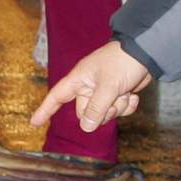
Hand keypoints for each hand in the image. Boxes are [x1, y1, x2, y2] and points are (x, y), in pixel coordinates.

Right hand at [33, 41, 153, 134]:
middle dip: (100, 112)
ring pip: (103, 114)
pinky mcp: (117, 94)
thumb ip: (96, 108)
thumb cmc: (122, 62)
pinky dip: (126, 106)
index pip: (57, 96)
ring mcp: (103, 91)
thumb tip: (86, 128)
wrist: (145, 53)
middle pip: (85, 112)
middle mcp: (89, 86)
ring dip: (116, 108)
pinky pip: (117, 110)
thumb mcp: (108, 86)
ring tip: (125, 94)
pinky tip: (133, 96)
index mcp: (80, 79)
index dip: (45, 110)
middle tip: (113, 102)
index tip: (34, 122)